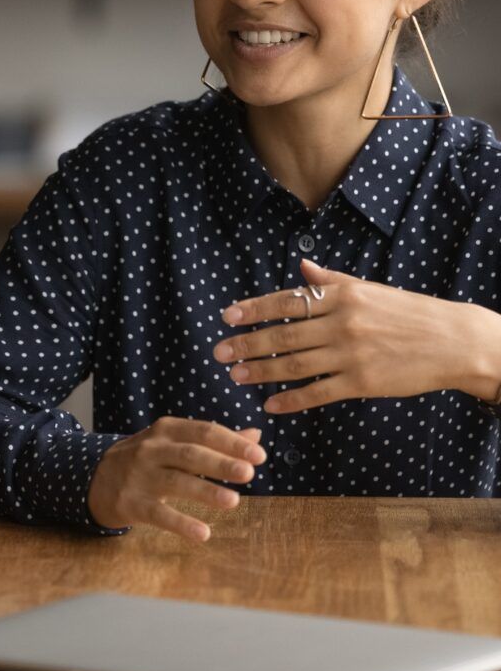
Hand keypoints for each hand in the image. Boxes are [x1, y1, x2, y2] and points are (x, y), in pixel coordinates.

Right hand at [87, 416, 265, 541]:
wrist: (95, 477)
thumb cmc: (146, 458)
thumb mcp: (173, 442)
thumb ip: (213, 439)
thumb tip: (255, 435)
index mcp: (166, 429)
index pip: (203, 431)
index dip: (232, 442)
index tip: (259, 454)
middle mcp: (152, 448)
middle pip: (191, 454)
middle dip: (221, 463)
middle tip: (249, 473)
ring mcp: (140, 475)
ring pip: (176, 482)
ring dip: (206, 491)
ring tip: (233, 501)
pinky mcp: (131, 503)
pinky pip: (159, 514)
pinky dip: (181, 524)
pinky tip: (203, 533)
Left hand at [213, 258, 497, 413]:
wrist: (451, 340)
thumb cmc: (407, 311)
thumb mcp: (368, 288)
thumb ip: (331, 280)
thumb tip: (301, 265)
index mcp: (341, 295)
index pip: (287, 301)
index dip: (254, 309)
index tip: (226, 316)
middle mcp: (342, 322)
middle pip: (284, 334)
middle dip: (248, 343)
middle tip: (219, 352)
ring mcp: (351, 354)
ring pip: (295, 364)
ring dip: (262, 371)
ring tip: (236, 376)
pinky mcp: (362, 382)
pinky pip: (319, 392)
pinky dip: (292, 399)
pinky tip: (270, 404)